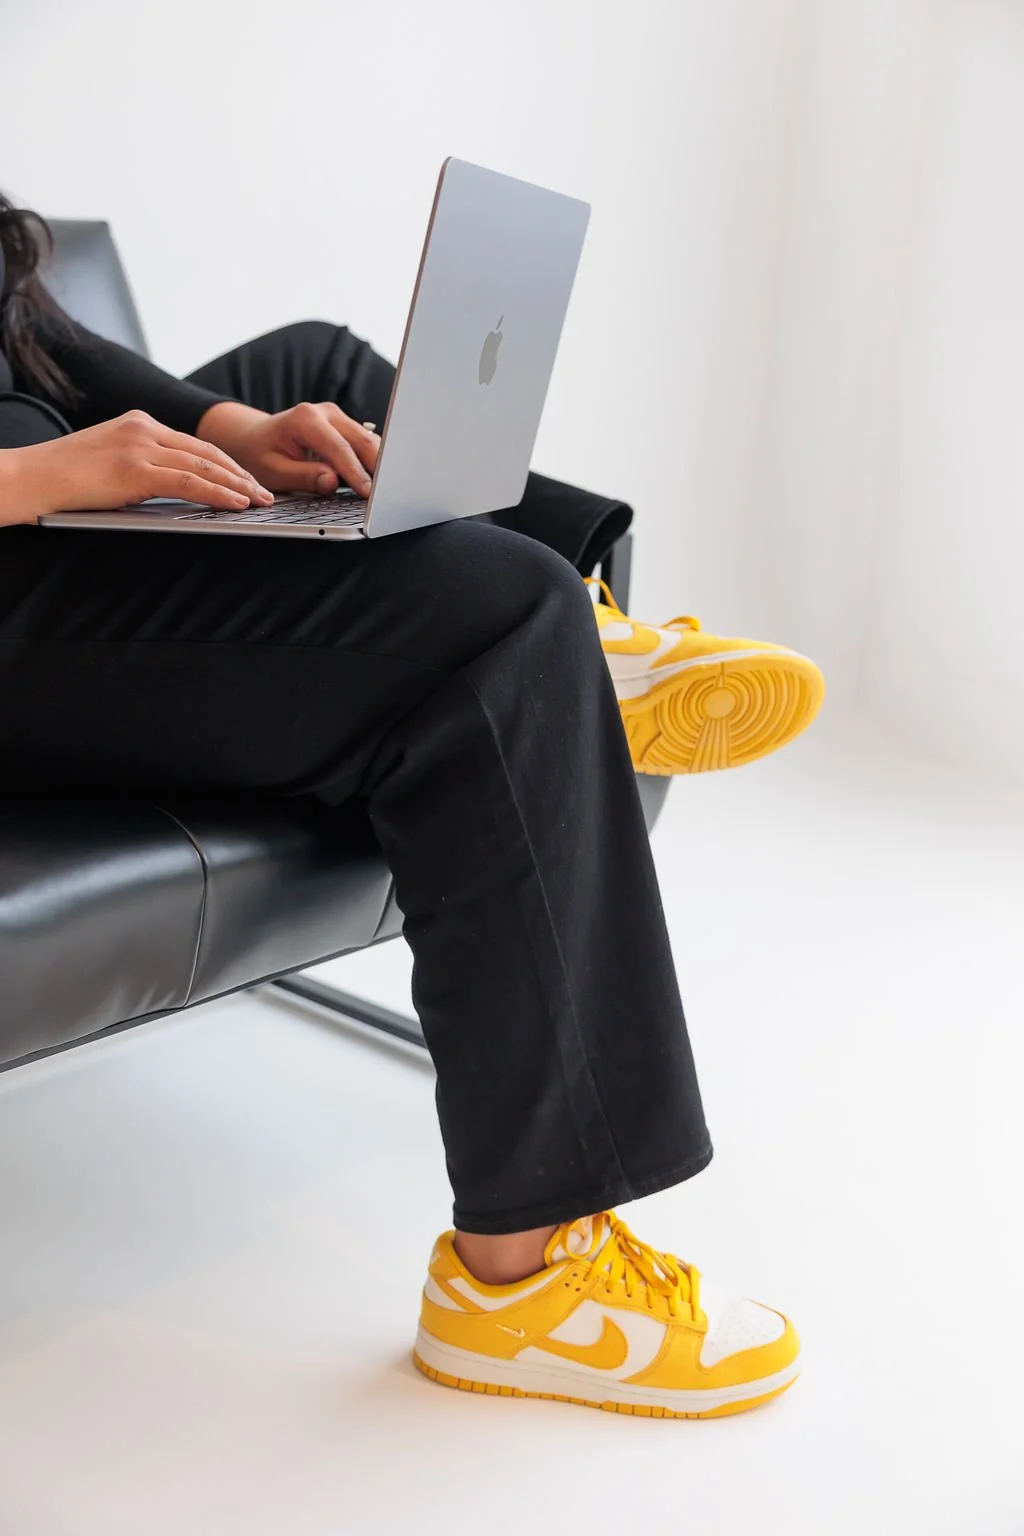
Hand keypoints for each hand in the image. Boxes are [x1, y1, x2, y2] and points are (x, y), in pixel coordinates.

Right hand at [0, 411, 273, 526]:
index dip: (225, 463)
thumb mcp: (110, 461)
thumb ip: (142, 466)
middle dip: (239, 473)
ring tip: (259, 501)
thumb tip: (175, 486)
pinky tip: (236, 503)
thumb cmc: (66, 477)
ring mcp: (139, 446)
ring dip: (236, 485)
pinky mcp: (134, 469)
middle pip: (205, 451)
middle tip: (265, 492)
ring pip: (203, 465)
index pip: (194, 443)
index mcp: (139, 423)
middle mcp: (143, 428)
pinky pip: (188, 481)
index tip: (247, 479)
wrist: (32, 476)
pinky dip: (218, 492)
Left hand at [197, 400, 379, 496]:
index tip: (368, 494)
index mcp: (305, 419)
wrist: (254, 438)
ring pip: (368, 441)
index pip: (339, 449)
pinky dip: (372, 461)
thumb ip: (304, 476)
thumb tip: (332, 482)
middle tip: (386, 495)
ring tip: (387, 489)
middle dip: (376, 468)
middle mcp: (324, 412)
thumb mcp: (274, 471)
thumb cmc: (260, 455)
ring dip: (378, 464)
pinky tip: (378, 480)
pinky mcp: (344, 425)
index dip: (356, 473)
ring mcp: (337, 416)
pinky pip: (364, 443)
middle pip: (361, 441)